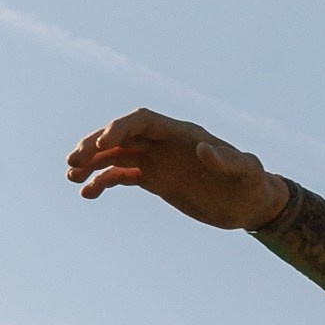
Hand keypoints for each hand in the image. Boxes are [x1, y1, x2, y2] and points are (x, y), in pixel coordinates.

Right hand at [67, 109, 289, 231]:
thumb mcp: (246, 170)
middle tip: (75, 160)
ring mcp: (157, 161)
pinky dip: (103, 183)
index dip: (120, 128)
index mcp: (181, 134)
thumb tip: (203, 150)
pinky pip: (122, 176)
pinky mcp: (155, 180)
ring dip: (92, 163)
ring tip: (71, 176)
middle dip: (96, 144)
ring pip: (116, 155)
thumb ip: (227, 159)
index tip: (103, 144)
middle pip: (122, 135)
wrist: (252, 204)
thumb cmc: (253, 182)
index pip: (142, 121)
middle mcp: (164, 143)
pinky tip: (87, 194)